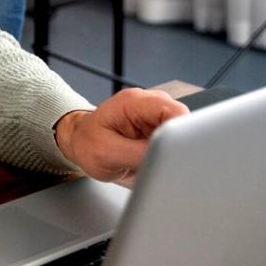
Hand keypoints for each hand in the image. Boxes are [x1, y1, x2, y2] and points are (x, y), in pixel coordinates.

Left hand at [53, 89, 187, 184]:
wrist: (81, 141)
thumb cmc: (88, 144)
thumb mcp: (108, 153)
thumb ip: (140, 154)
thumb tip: (168, 157)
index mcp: (134, 102)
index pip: (175, 112)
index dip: (184, 134)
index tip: (179, 155)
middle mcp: (149, 103)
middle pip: (184, 122)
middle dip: (179, 145)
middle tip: (161, 162)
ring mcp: (155, 114)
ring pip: (182, 132)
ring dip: (172, 150)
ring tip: (148, 159)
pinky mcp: (158, 126)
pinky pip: (174, 139)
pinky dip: (168, 152)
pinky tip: (152, 159)